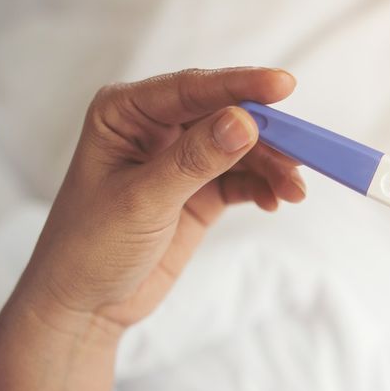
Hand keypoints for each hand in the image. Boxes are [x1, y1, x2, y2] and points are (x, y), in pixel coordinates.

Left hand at [0, 67, 303, 390]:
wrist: (85, 305)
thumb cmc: (91, 247)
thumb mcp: (143, 201)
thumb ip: (194, 160)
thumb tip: (243, 122)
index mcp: (125, 112)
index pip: (191, 89)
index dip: (240, 85)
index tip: (284, 85)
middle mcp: (153, 127)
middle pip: (225, 115)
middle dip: (266, 133)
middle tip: (304, 151)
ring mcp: (180, 159)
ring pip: (240, 148)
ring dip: (271, 166)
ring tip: (294, 191)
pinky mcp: (198, 191)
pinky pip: (242, 178)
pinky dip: (263, 187)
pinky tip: (276, 201)